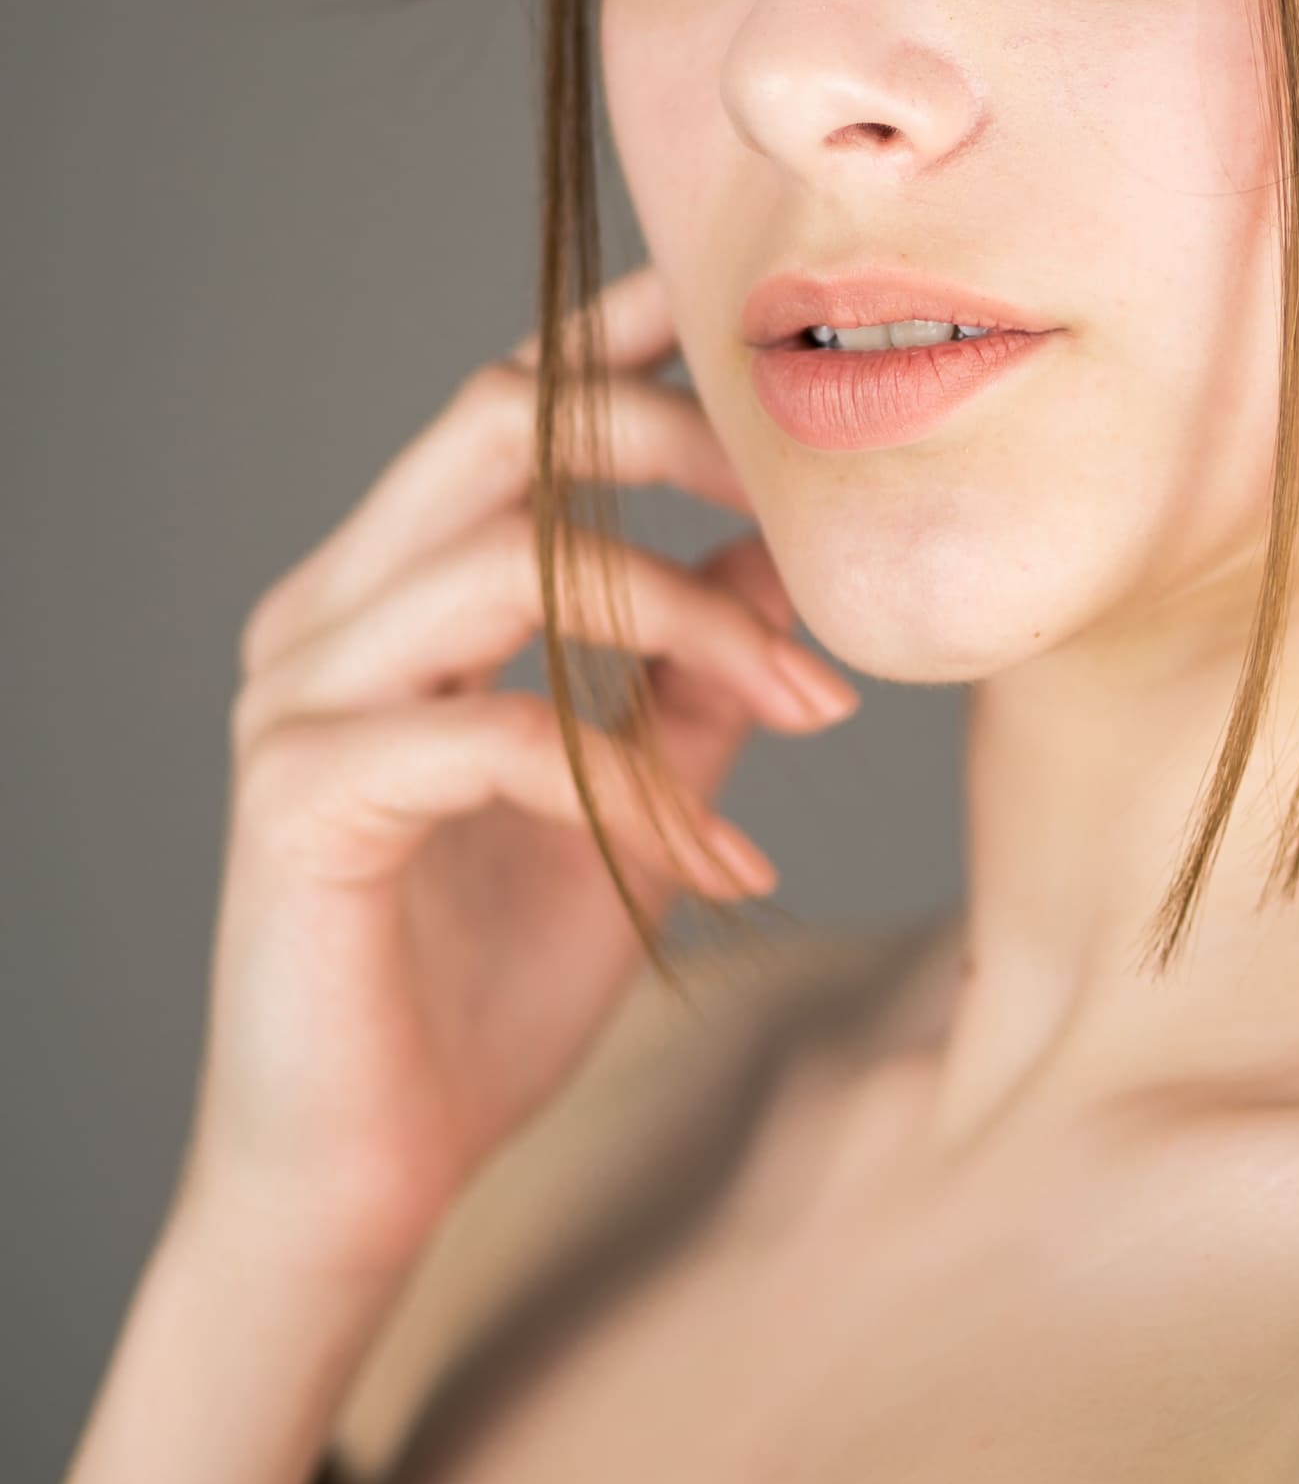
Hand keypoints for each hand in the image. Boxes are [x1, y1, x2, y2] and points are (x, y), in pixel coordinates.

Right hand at [175, 264, 851, 1283]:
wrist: (364, 1180)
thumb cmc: (479, 993)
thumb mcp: (624, 803)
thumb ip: (686, 679)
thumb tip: (784, 560)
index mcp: (391, 593)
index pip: (502, 411)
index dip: (614, 334)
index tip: (739, 302)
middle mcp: (328, 616)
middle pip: (492, 425)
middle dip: (664, 434)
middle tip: (807, 507)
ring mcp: (299, 700)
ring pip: (506, 561)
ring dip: (687, 616)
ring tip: (815, 703)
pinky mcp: (300, 800)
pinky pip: (493, 734)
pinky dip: (631, 785)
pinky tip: (726, 863)